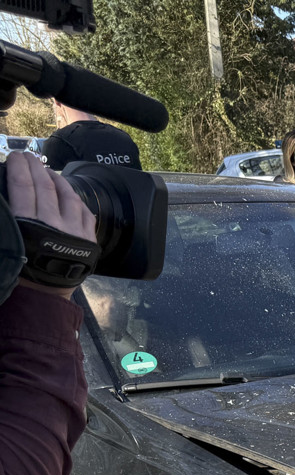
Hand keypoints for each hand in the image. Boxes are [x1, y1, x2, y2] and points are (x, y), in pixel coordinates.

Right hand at [5, 152, 95, 298]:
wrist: (45, 299)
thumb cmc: (18, 273)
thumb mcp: (5, 242)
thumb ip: (7, 219)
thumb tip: (8, 198)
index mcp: (27, 223)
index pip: (23, 184)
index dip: (19, 166)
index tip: (16, 157)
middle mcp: (53, 222)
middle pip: (44, 185)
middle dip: (35, 166)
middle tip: (28, 157)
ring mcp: (74, 230)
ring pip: (67, 195)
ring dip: (56, 179)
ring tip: (48, 171)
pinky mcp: (88, 239)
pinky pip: (84, 211)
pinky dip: (76, 199)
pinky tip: (70, 193)